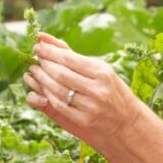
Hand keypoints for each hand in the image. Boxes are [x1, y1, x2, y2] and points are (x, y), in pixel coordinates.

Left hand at [24, 33, 143, 150]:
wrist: (128, 124)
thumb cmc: (112, 92)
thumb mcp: (100, 71)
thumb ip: (71, 55)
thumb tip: (43, 38)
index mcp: (103, 72)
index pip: (69, 59)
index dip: (49, 52)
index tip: (37, 47)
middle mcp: (97, 89)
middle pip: (61, 74)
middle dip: (43, 65)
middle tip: (34, 59)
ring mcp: (91, 107)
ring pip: (57, 90)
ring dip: (41, 80)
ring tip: (34, 72)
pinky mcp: (84, 120)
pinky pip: (58, 105)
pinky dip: (47, 95)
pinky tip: (41, 89)